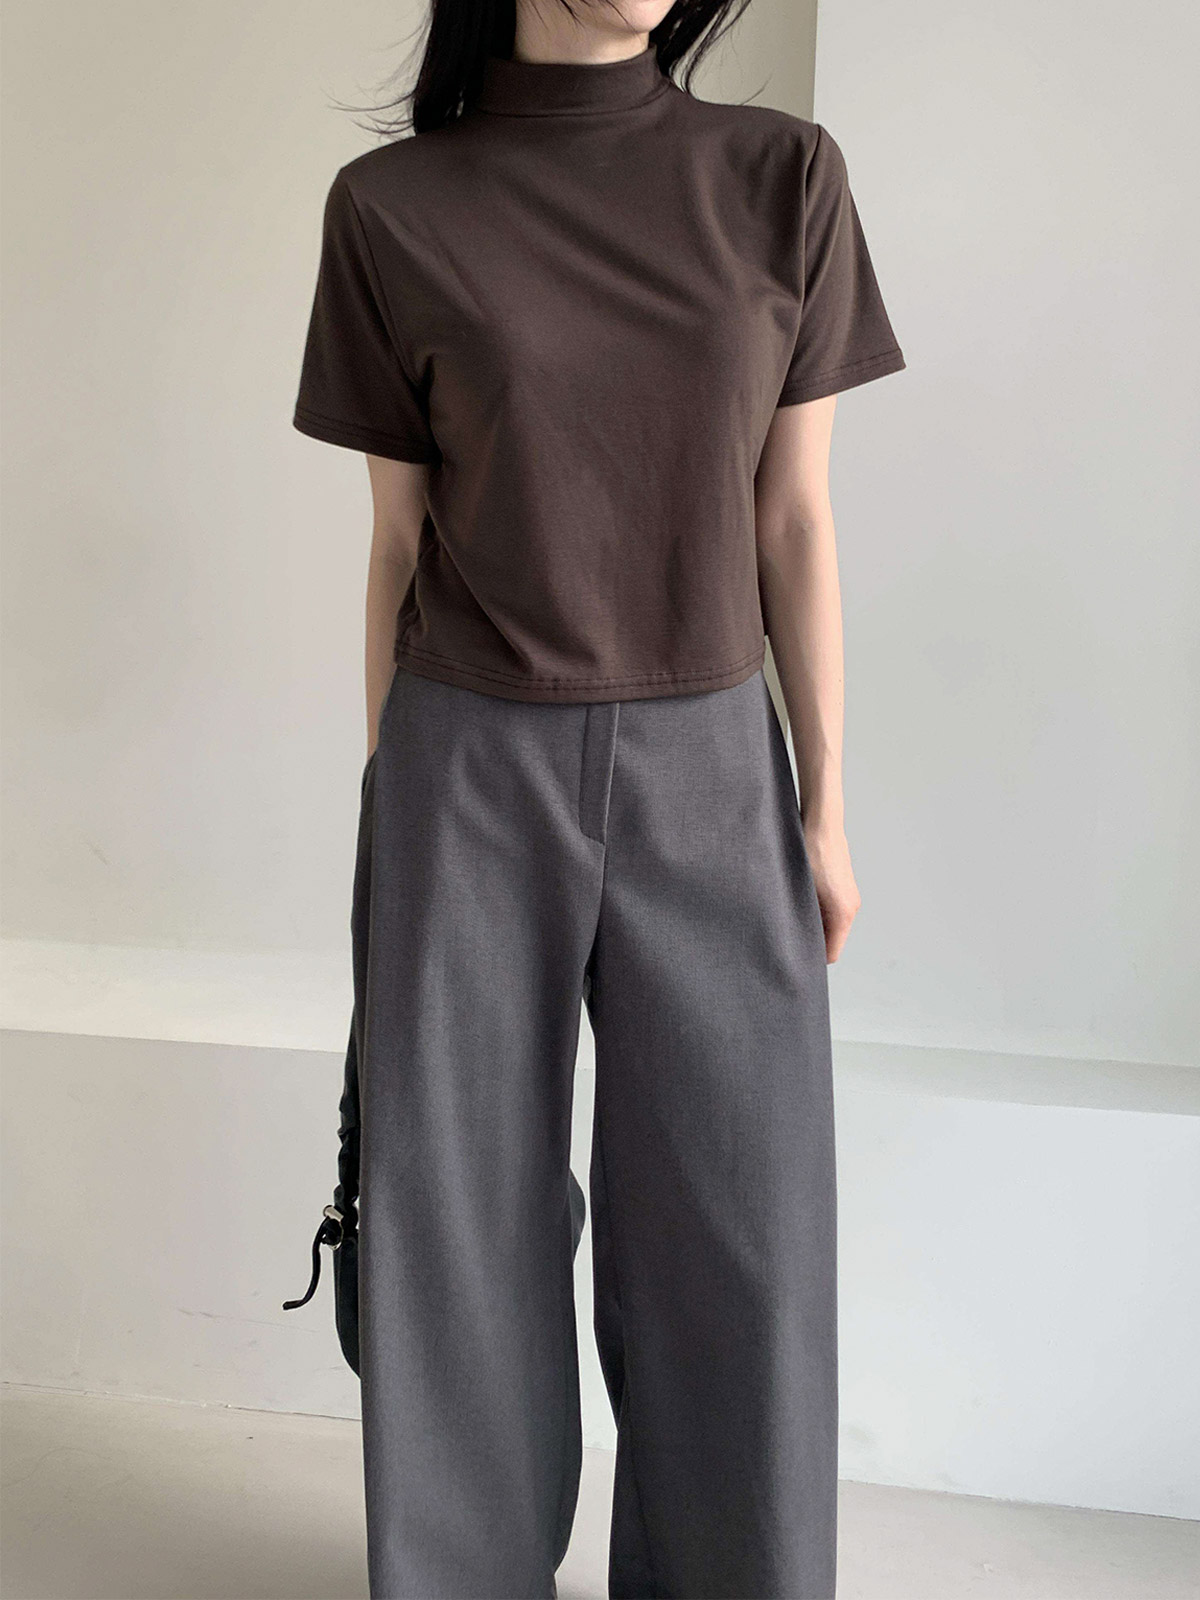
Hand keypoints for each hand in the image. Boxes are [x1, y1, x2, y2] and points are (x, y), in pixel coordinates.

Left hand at [802, 821, 860, 963]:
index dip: (812, 959)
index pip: (831, 953)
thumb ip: (800, 918)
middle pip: (832, 940)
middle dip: (811, 942)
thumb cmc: (808, 852)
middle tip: (785, 940)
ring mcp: (849, 896)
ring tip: (788, 918)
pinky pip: (830, 910)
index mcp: (843, 912)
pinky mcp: (843, 886)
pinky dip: (816, 912)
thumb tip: (789, 939)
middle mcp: (851, 907)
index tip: (791, 958)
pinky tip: (797, 901)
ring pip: (830, 924)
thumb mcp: (799, 890)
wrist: (821, 822)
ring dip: (812, 924)